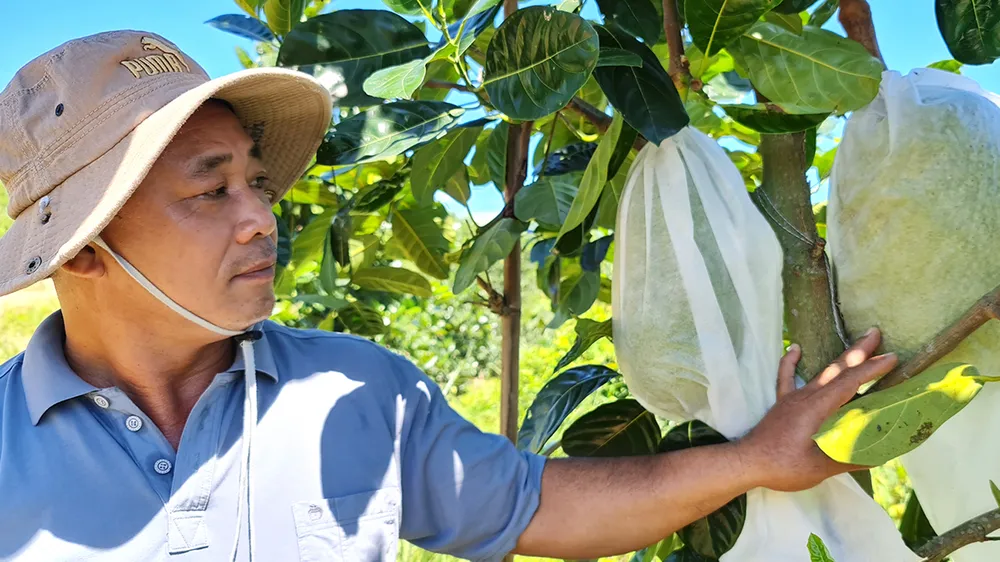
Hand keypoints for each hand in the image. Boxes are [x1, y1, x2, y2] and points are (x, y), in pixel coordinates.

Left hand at [736, 328, 896, 492]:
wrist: (747, 462)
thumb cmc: (784, 466)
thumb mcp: (821, 467)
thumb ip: (850, 459)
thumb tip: (880, 455)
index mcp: (818, 408)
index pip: (849, 382)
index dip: (871, 369)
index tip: (892, 357)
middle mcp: (807, 396)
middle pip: (837, 369)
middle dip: (858, 351)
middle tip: (875, 332)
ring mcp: (793, 398)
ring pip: (820, 372)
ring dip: (839, 358)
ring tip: (853, 343)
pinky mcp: (782, 403)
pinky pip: (786, 377)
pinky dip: (790, 362)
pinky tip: (794, 348)